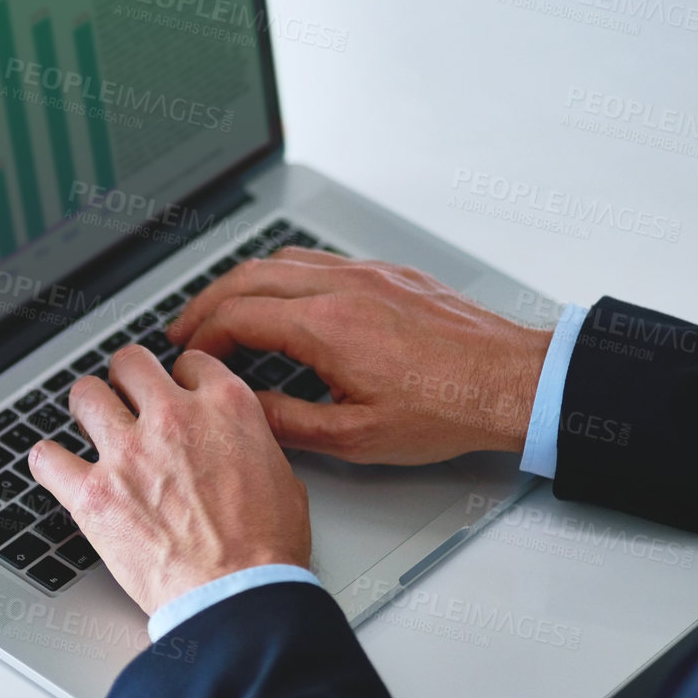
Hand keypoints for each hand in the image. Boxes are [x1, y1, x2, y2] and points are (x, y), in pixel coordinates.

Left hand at [28, 345, 309, 615]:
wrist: (237, 594)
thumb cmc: (265, 548)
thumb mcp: (282, 475)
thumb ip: (249, 443)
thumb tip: (236, 446)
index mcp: (224, 407)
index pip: (189, 363)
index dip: (179, 379)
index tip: (174, 393)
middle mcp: (172, 418)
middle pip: (130, 364)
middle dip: (127, 379)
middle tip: (126, 399)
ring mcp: (128, 452)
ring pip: (86, 395)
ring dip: (89, 409)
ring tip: (91, 425)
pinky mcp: (93, 493)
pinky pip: (47, 458)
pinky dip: (49, 461)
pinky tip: (58, 468)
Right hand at [167, 249, 551, 465]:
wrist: (512, 381)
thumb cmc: (448, 409)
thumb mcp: (357, 436)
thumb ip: (289, 421)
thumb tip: (245, 410)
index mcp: (327, 326)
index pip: (238, 317)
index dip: (203, 337)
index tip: (189, 355)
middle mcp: (343, 287)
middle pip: (248, 277)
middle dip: (207, 302)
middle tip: (185, 328)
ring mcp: (367, 274)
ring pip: (282, 261)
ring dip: (243, 283)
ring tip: (224, 311)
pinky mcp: (389, 274)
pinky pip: (320, 261)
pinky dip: (284, 276)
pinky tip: (283, 301)